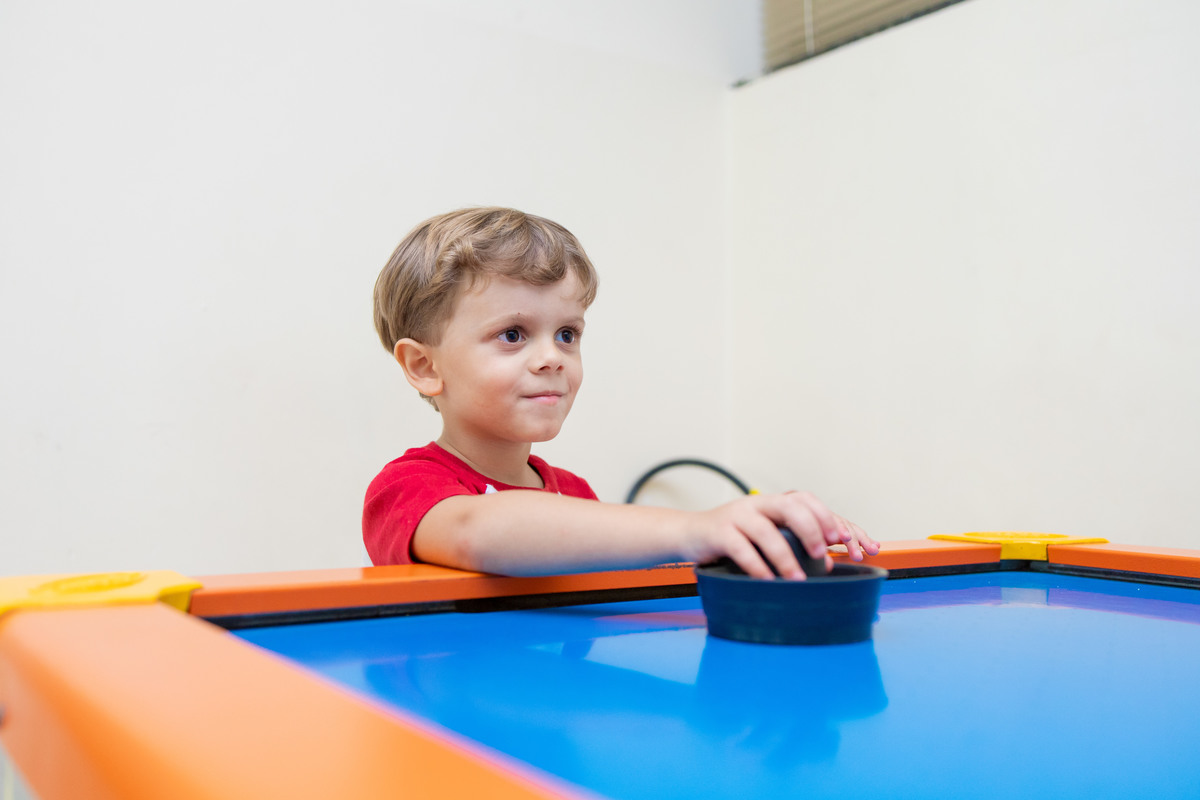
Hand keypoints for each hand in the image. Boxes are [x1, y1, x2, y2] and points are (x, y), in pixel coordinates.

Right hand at [684, 492, 878, 579]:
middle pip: (791, 507)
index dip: (828, 517)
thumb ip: (793, 543)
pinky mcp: (719, 532)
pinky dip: (757, 566)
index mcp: (773, 503)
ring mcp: (737, 516)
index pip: (806, 500)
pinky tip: (767, 581)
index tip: (842, 541)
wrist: (689, 534)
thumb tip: (827, 561)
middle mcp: (757, 504)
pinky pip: (741, 548)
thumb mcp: (765, 536)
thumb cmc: (733, 538)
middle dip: (811, 530)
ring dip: (785, 556)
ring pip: (766, 530)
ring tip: (796, 579)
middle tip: (821, 555)